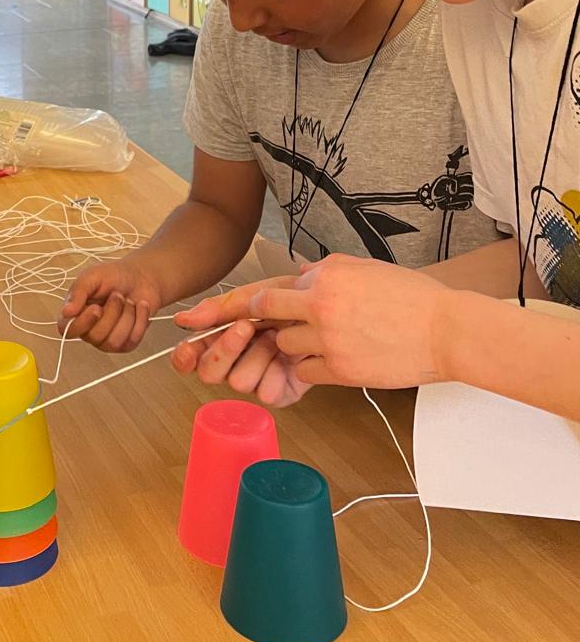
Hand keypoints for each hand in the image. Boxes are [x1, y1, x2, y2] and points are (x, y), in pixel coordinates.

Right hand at [58, 255, 164, 350]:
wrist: (142, 277)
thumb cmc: (114, 275)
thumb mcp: (92, 276)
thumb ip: (78, 292)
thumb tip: (66, 312)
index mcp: (75, 313)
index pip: (66, 330)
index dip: (82, 323)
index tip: (96, 308)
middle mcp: (88, 330)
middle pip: (95, 336)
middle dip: (112, 312)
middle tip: (117, 295)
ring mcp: (107, 340)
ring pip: (114, 341)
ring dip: (126, 316)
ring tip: (128, 301)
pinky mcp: (126, 343)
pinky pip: (132, 341)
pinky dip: (140, 320)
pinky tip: (139, 307)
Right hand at [171, 305, 311, 408]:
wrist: (333, 309)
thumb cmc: (296, 300)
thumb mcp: (255, 295)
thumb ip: (217, 309)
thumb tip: (182, 320)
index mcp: (225, 336)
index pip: (192, 355)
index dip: (185, 356)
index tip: (187, 349)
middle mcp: (238, 360)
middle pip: (208, 373)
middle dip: (226, 348)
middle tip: (246, 327)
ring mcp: (258, 377)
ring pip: (237, 381)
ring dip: (258, 354)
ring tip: (278, 337)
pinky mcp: (280, 392)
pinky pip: (265, 393)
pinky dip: (277, 371)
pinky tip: (289, 356)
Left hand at [172, 253, 456, 402]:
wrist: (447, 329)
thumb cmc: (409, 298)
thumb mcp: (361, 269)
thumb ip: (323, 273)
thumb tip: (299, 275)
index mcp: (322, 276)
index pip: (264, 292)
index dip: (223, 306)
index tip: (194, 317)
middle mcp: (318, 304)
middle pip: (263, 320)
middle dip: (245, 331)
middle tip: (222, 339)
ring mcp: (327, 339)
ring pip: (284, 349)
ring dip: (294, 348)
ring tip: (334, 340)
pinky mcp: (339, 369)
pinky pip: (304, 371)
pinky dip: (311, 368)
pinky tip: (340, 357)